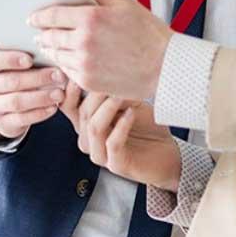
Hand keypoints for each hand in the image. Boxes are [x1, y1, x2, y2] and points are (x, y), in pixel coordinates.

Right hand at [0, 50, 66, 141]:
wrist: (2, 106)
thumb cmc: (14, 75)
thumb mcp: (14, 65)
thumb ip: (28, 58)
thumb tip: (50, 54)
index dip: (10, 59)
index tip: (30, 59)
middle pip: (10, 81)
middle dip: (37, 78)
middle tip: (59, 75)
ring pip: (16, 102)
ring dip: (41, 97)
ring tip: (59, 93)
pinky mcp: (3, 123)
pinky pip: (22, 119)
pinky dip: (40, 113)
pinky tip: (53, 107)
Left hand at [29, 0, 172, 100]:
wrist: (164, 66)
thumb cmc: (148, 32)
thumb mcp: (123, 4)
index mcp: (90, 18)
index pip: (52, 15)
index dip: (39, 16)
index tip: (33, 18)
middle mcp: (83, 42)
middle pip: (50, 36)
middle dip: (43, 34)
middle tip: (40, 33)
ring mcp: (84, 64)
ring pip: (56, 55)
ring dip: (52, 50)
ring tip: (51, 46)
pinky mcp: (88, 82)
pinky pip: (67, 72)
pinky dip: (64, 65)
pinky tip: (67, 60)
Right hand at [60, 81, 181, 191]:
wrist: (167, 153)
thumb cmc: (146, 128)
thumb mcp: (130, 104)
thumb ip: (116, 93)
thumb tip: (109, 78)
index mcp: (86, 124)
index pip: (68, 106)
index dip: (70, 89)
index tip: (84, 71)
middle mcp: (89, 140)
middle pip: (83, 114)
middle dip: (97, 94)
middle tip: (112, 79)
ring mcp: (101, 154)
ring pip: (94, 128)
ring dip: (108, 108)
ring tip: (122, 95)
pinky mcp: (116, 165)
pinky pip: (113, 143)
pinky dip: (122, 126)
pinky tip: (131, 113)